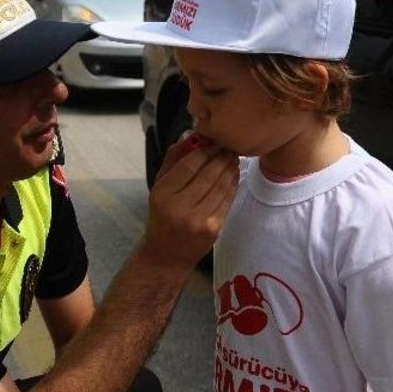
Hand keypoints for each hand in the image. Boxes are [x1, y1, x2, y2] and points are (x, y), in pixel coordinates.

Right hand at [143, 143, 237, 270]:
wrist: (166, 256)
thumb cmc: (161, 217)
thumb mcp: (159, 188)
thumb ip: (173, 161)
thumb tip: (190, 136)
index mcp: (163, 194)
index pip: (189, 165)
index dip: (205, 151)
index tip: (214, 143)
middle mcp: (179, 206)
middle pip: (208, 174)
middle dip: (221, 158)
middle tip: (229, 148)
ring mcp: (198, 219)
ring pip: (221, 186)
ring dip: (230, 169)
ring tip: (233, 159)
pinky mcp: (213, 229)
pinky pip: (227, 200)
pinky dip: (233, 185)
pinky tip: (234, 175)